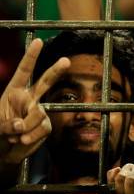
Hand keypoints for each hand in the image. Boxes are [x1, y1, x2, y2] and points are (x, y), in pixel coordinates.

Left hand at [0, 39, 69, 166]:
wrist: (4, 152)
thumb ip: (6, 124)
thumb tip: (21, 125)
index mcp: (13, 91)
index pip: (24, 71)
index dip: (31, 56)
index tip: (38, 41)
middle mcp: (28, 98)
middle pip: (46, 81)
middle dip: (56, 70)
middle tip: (66, 61)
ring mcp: (39, 111)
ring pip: (39, 114)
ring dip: (26, 127)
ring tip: (15, 135)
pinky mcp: (45, 125)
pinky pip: (42, 128)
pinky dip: (32, 136)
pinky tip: (22, 140)